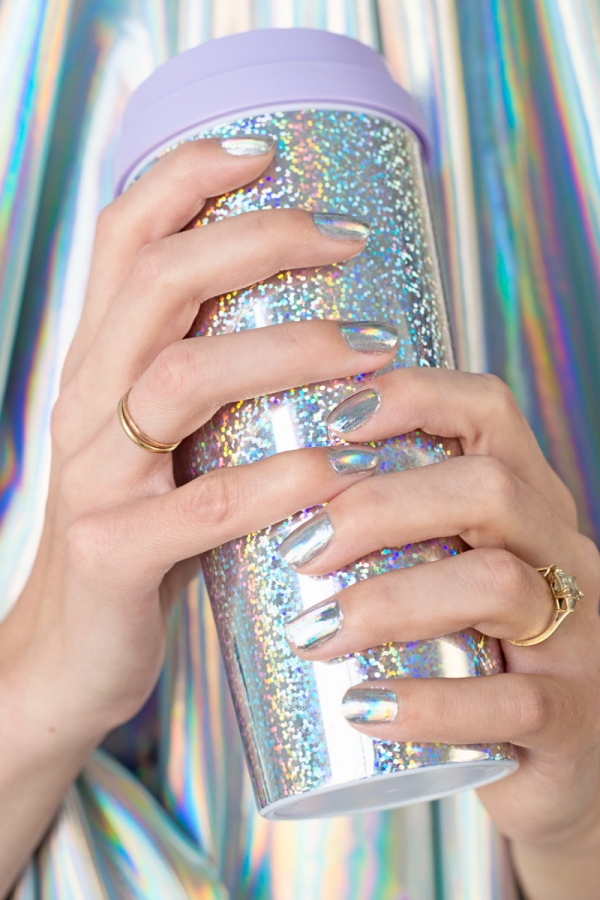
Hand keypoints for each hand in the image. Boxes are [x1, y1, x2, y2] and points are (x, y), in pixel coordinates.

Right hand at [0, 137, 395, 893]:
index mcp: (99, 367)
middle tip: (346, 240)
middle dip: (258, 243)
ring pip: (183, 379)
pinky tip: (335, 469)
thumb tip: (312, 327)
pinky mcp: (117, 553)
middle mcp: (87, 403)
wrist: (66, 654)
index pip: (123, 239)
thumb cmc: (138, 538)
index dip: (186, 180)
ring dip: (286, 352)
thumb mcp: (158, 444)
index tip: (266, 153)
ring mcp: (96, 477)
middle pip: (159, 283)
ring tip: (372, 351)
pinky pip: (204, 505)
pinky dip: (278, 480)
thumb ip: (208, 386)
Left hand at [283, 368, 599, 899]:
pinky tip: (362, 707)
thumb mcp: (444, 564)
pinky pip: (512, 703)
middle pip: (488, 486)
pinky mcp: (570, 716)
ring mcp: (576, 632)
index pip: (487, 408)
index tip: (330, 422)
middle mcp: (559, 549)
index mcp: (526, 497)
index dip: (411, 397)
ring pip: (500, 584)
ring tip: (314, 631)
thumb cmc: (471, 641)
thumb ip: (387, 527)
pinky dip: (430, 704)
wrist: (553, 746)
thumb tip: (257, 491)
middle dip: (380, 506)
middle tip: (301, 547)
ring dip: (392, 602)